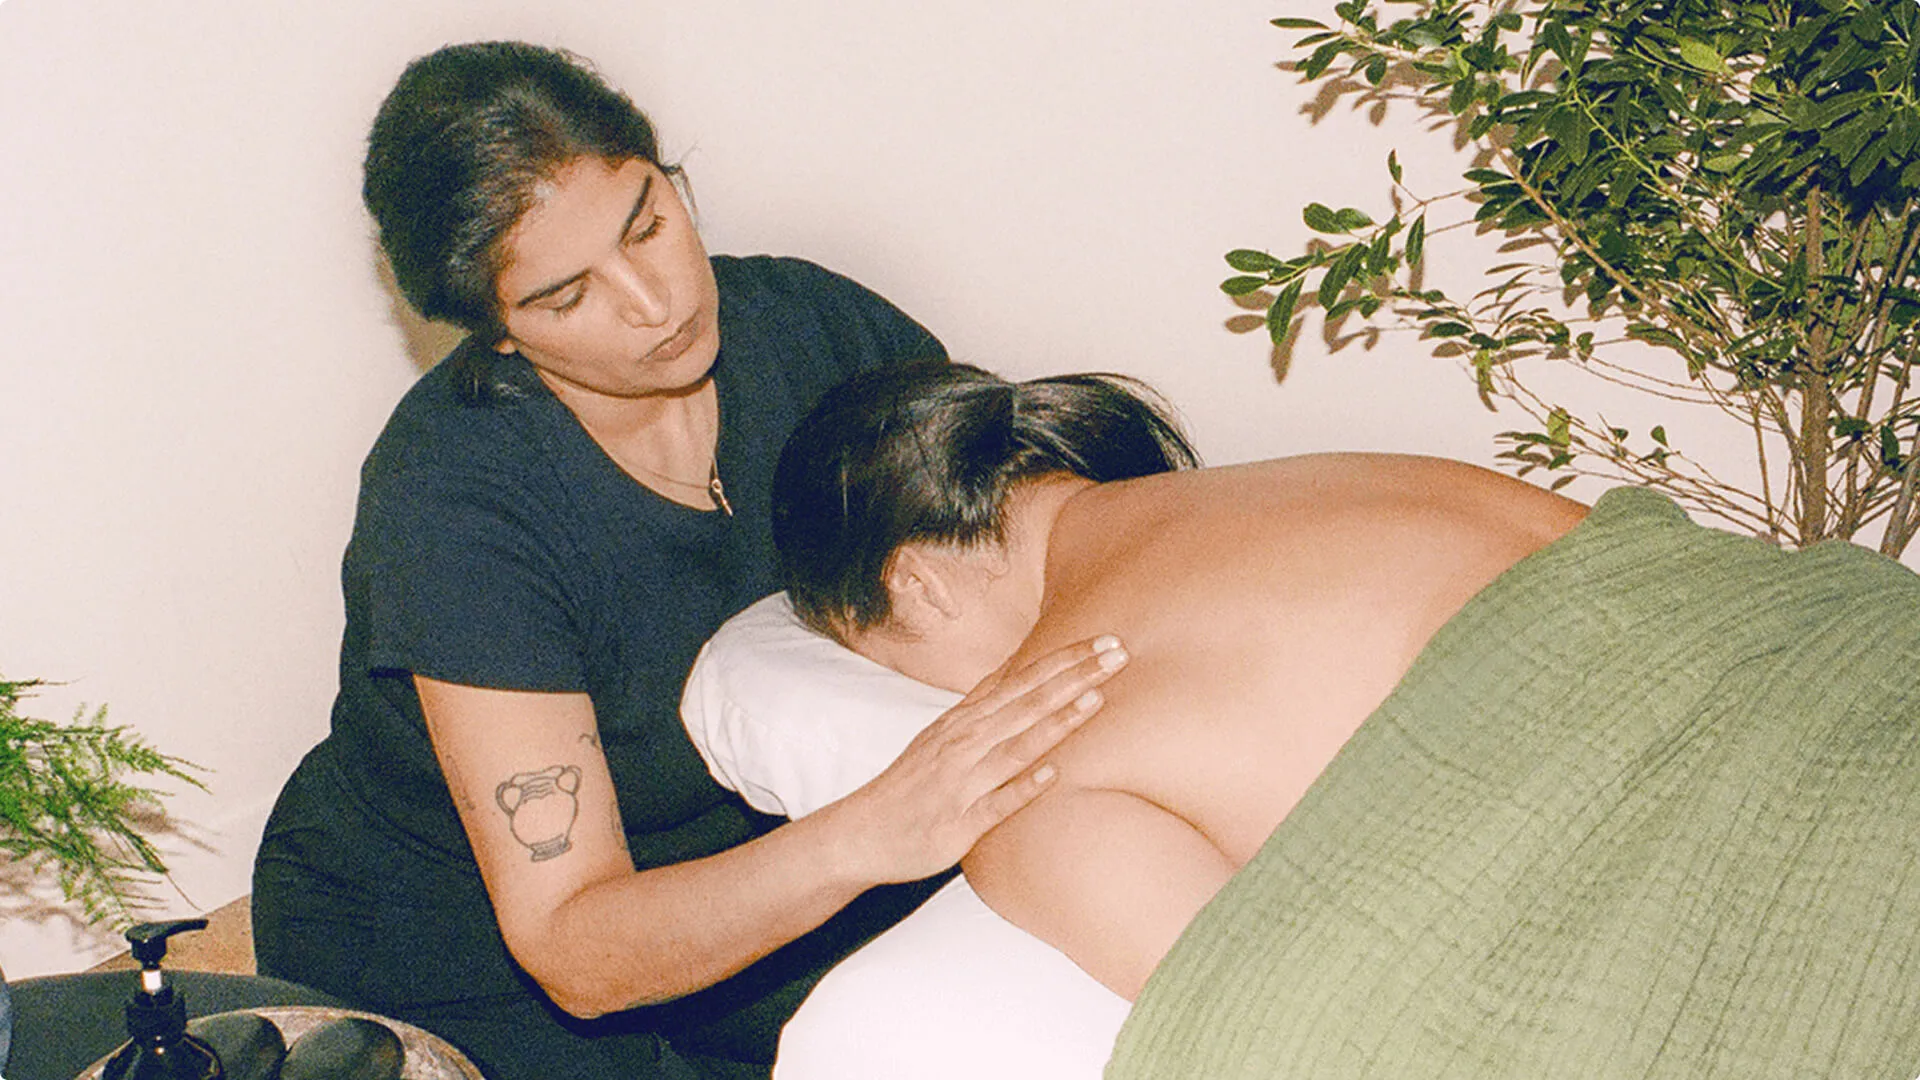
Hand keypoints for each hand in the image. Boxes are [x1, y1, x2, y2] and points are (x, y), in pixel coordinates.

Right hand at [819, 635, 1128, 884]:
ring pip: (1016, 745)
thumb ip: (985, 706)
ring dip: (1056, 721)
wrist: (861, 832)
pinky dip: (1023, 787)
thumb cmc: (912, 784)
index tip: (1106, 639)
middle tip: (1119, 653)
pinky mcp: (959, 822)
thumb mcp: (945, 734)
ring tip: (1095, 698)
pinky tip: (1052, 774)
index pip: (1023, 678)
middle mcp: (965, 742)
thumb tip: (1022, 671)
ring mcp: (963, 781)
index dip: (1065, 658)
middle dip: (1075, 676)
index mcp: (966, 720)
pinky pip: (995, 804)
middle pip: (1028, 701)